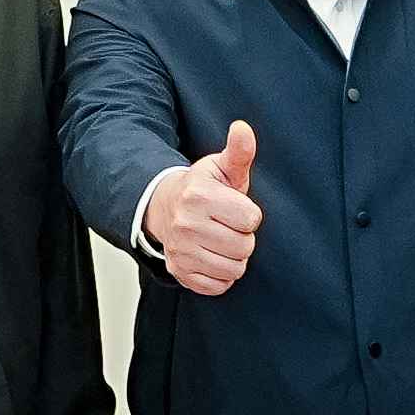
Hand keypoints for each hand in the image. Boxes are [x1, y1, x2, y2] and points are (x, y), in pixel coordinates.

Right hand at [144, 121, 265, 297]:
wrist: (163, 207)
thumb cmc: (201, 188)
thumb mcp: (221, 168)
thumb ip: (239, 152)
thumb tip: (242, 128)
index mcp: (199, 196)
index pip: (251, 219)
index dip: (248, 214)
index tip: (233, 207)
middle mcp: (185, 224)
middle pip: (244, 246)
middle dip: (242, 237)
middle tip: (226, 225)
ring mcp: (180, 251)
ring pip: (234, 268)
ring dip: (233, 257)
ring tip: (219, 240)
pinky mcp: (179, 272)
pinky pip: (218, 286)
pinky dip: (220, 275)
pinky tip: (211, 256)